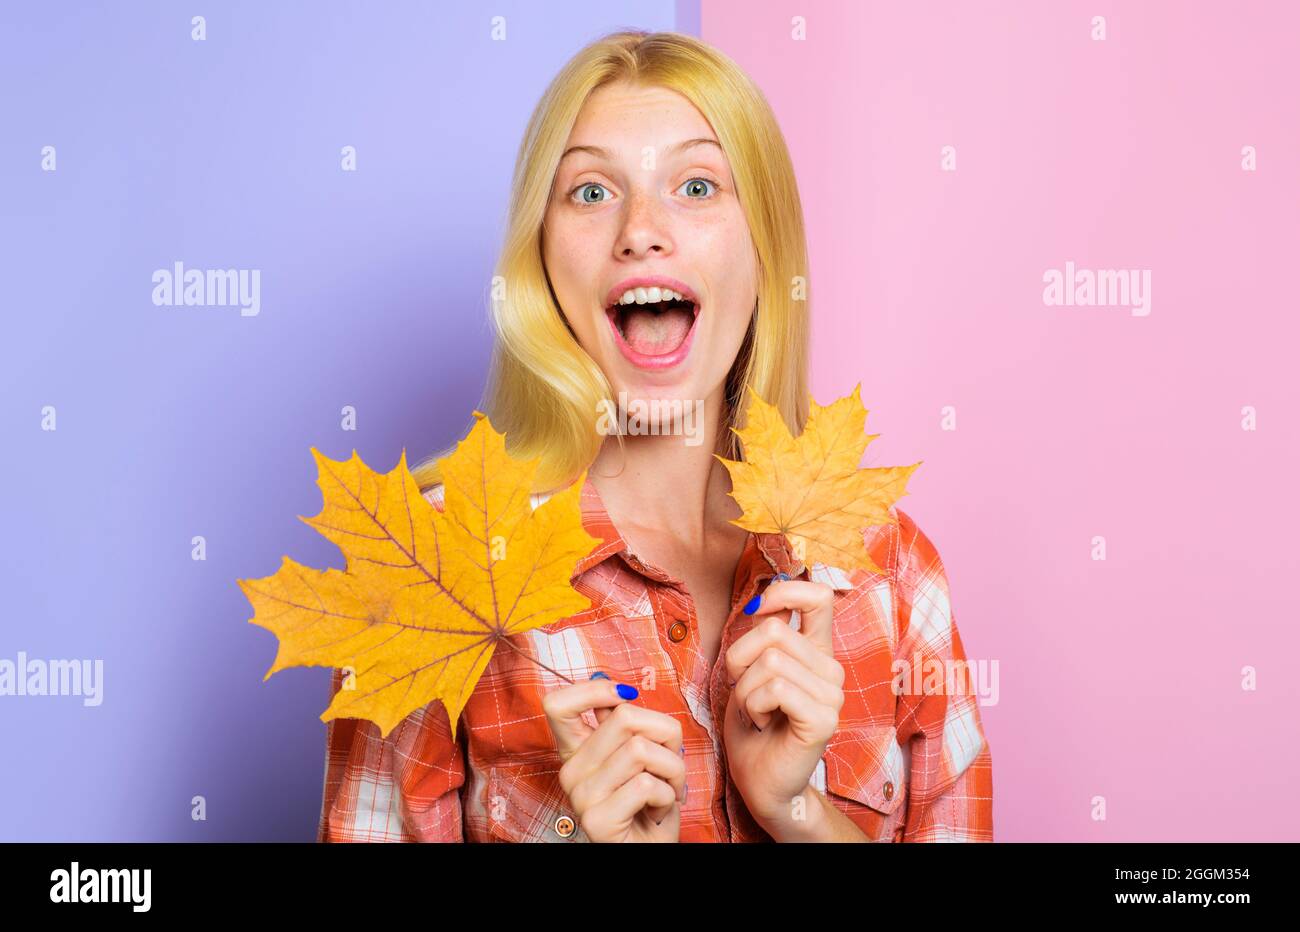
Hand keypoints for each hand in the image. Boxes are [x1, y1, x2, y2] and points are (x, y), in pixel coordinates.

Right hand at [541, 676, 685, 841]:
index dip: (593, 690)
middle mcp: (571, 772)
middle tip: (668, 763)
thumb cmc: (649, 805)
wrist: (648, 851)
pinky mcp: (597, 820)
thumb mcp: (639, 758)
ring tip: (667, 789)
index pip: (557, 704)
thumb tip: (622, 689)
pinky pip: (646, 784)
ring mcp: (581, 796)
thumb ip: (628, 727)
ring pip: (641, 750)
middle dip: (666, 736)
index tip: (625, 695)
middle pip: (624, 717)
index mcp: (576, 752)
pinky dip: (668, 795)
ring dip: (673, 769)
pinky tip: (658, 809)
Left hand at [723, 577, 844, 835]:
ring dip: (745, 689)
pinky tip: (761, 723)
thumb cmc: (752, 726)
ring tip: (754, 712)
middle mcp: (831, 669)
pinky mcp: (824, 718)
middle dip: (741, 660)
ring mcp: (832, 695)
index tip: (759, 610)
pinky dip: (753, 705)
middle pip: (774, 630)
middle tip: (747, 694)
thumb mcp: (751, 671)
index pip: (819, 596)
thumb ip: (763, 638)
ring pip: (770, 660)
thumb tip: (761, 602)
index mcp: (816, 652)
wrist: (759, 780)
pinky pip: (775, 688)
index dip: (786, 590)